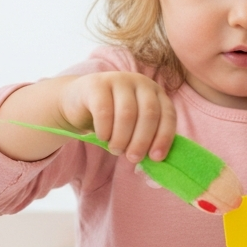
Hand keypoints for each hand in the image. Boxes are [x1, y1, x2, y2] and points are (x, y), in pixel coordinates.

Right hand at [59, 72, 176, 162]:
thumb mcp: (133, 127)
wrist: (79, 102)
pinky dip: (105, 130)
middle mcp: (141, 82)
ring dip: (122, 138)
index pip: (167, 115)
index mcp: (156, 93)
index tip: (155, 158)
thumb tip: (154, 167)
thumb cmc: (112, 119)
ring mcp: (119, 80)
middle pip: (149, 114)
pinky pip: (104, 111)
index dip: (164, 138)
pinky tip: (103, 137)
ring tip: (116, 150)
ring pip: (127, 113)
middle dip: (142, 141)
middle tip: (133, 158)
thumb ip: (146, 141)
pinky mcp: (97, 84)